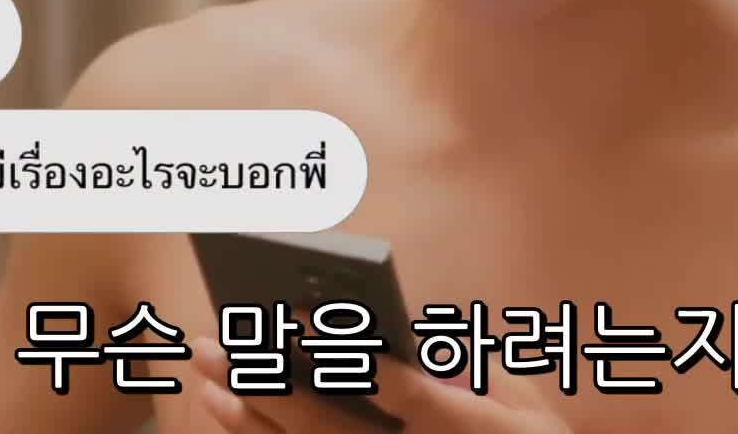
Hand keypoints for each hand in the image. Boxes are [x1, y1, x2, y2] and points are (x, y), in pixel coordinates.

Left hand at [188, 342, 571, 432]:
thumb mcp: (528, 408)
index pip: (398, 390)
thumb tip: (421, 334)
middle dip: (268, 383)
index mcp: (463, 430)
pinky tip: (227, 411)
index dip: (344, 351)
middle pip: (329, 429)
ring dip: (250, 418)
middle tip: (220, 345)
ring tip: (209, 379)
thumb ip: (478, 368)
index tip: (296, 315)